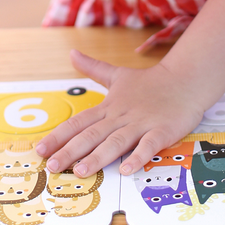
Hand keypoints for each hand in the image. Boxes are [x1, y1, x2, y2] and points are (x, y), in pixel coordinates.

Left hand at [35, 49, 206, 177]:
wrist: (184, 79)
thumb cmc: (149, 82)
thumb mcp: (117, 74)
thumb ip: (93, 67)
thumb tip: (71, 53)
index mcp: (109, 106)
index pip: (79, 122)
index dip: (59, 136)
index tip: (40, 149)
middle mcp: (121, 116)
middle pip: (92, 134)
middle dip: (71, 151)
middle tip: (52, 166)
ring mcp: (141, 123)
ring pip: (116, 142)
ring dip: (98, 156)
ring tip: (81, 172)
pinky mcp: (161, 131)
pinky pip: (148, 145)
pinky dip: (138, 156)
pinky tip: (127, 169)